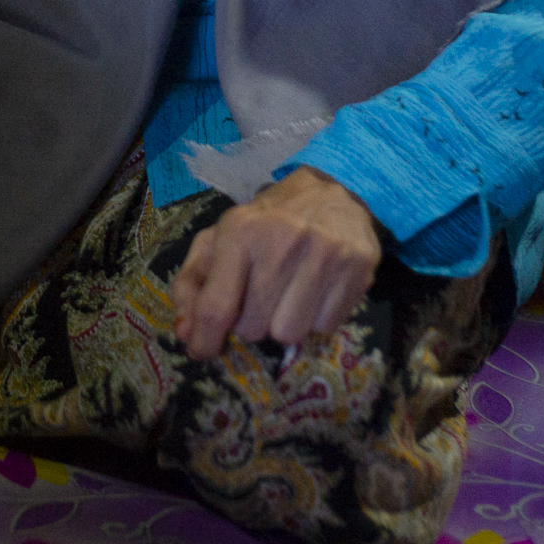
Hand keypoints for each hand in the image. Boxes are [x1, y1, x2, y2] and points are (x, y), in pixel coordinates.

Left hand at [170, 167, 380, 360]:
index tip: (202, 351)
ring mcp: (324, 256)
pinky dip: (315, 319)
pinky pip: (324, 328)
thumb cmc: (266, 222)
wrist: (332, 191)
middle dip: (250, 321)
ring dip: (283, 323)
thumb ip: (193, 283)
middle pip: (253, 328)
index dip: (205, 339)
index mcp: (240, 232)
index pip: (217, 306)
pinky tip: (315, 290)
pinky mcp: (358, 269)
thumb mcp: (220, 239)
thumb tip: (185, 333)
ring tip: (287, 294)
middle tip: (259, 296)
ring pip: (289, 334)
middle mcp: (283, 242)